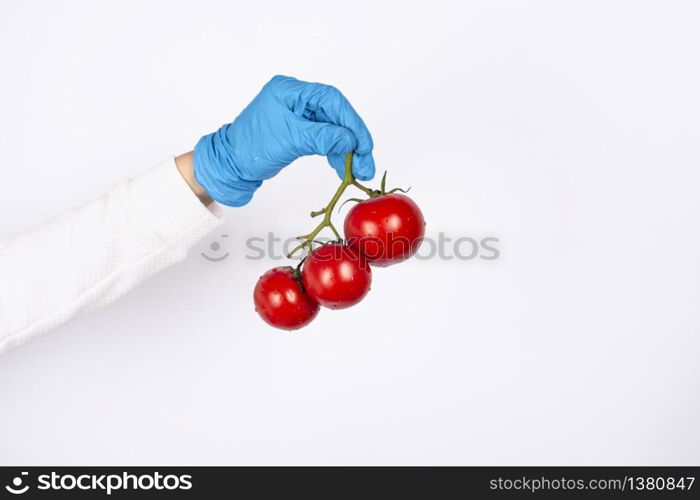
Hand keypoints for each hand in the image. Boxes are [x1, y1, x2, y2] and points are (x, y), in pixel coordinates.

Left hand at [193, 75, 374, 206]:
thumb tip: (350, 139)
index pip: (331, 100)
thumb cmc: (249, 149)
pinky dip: (334, 152)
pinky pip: (323, 139)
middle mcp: (295, 99)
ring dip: (347, 150)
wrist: (229, 167)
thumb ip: (323, 137)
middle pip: (335, 115)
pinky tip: (343, 166)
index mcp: (289, 91)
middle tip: (366, 161)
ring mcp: (296, 116)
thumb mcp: (290, 140)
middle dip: (352, 139)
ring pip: (331, 129)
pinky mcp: (297, 132)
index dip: (351, 122)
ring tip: (359, 170)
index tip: (364, 143)